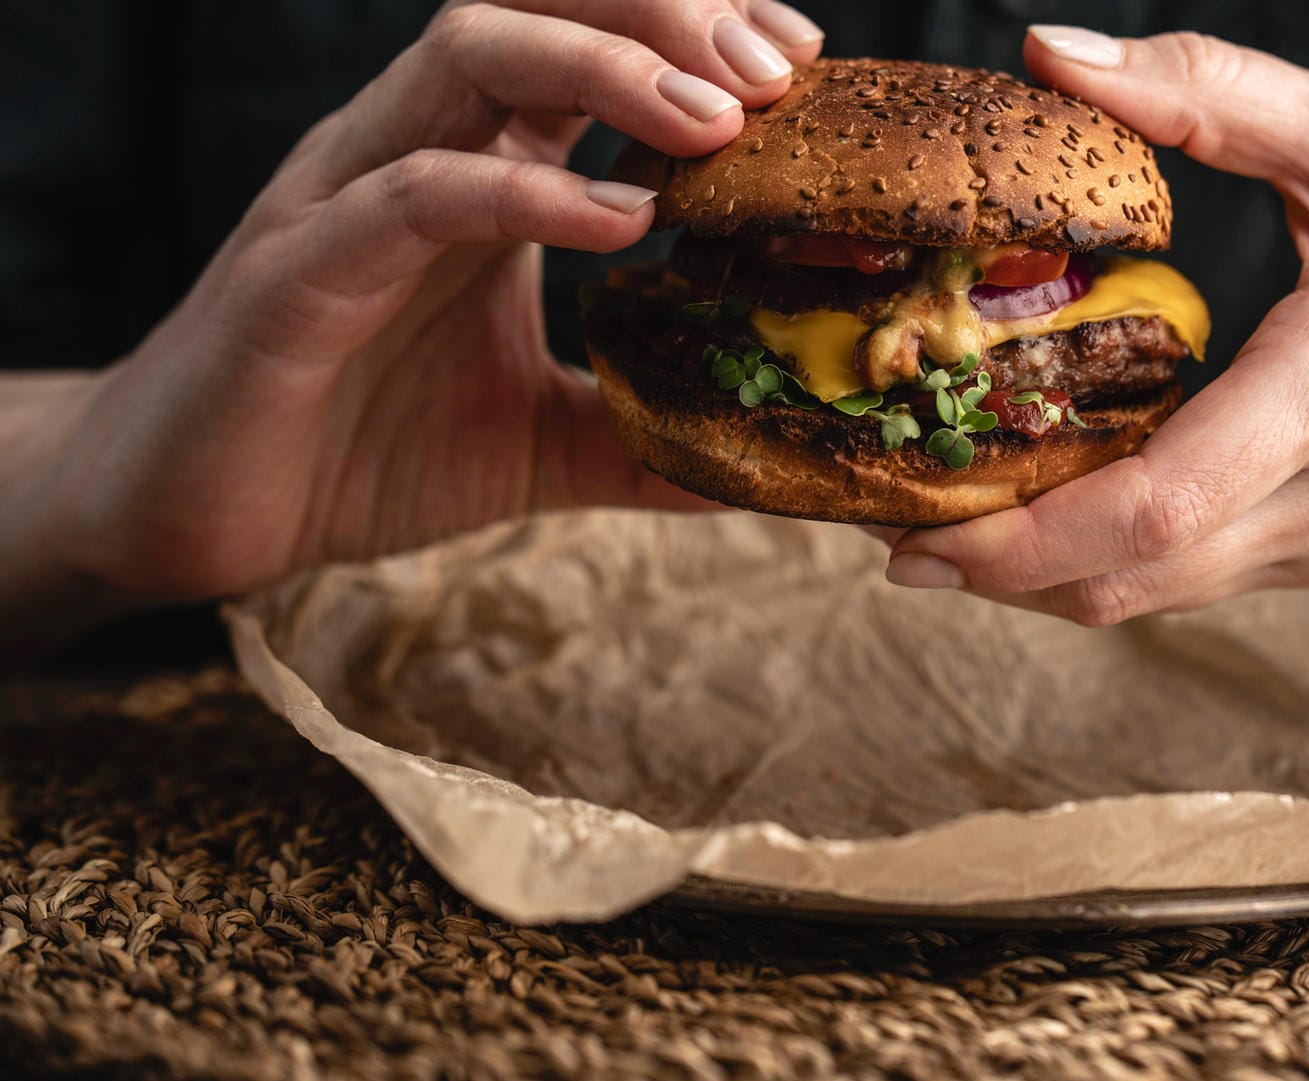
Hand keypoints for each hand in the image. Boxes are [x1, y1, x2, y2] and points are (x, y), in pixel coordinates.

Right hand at [9, 1, 822, 612]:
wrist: (190, 515)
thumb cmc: (360, 452)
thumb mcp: (540, 442)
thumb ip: (643, 432)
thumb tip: (764, 463)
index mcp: (475, 166)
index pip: (590, 44)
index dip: (695, 30)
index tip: (800, 62)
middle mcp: (414, 148)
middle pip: (541, 9)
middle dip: (667, 16)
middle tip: (777, 71)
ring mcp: (349, 196)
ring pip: (471, 55)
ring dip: (605, 67)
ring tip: (716, 122)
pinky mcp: (297, 272)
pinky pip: (412, 191)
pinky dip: (522, 190)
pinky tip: (617, 220)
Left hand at [885, 26, 1308, 661]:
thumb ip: (1208, 95)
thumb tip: (1053, 51)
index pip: (1152, 509)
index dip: (1018, 542)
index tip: (912, 534)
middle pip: (1138, 579)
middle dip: (1004, 575)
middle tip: (892, 535)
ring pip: (1171, 594)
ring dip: (1056, 577)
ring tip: (955, 529)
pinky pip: (1215, 577)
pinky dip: (1126, 562)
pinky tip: (1069, 513)